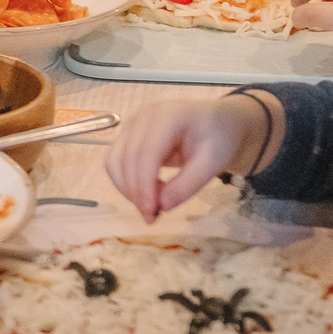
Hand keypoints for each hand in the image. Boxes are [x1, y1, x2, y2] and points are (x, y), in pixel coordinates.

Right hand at [105, 97, 265, 220]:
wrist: (217, 124)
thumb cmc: (218, 139)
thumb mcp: (213, 162)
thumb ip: (188, 184)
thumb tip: (162, 206)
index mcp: (167, 116)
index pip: (145, 153)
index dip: (144, 185)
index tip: (152, 213)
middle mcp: (142, 117)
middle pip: (126, 159)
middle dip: (135, 192)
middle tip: (153, 217)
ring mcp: (132, 125)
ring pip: (114, 162)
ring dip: (127, 189)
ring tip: (152, 205)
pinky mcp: (127, 136)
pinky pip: (115, 163)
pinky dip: (126, 183)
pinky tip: (148, 192)